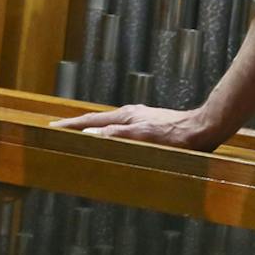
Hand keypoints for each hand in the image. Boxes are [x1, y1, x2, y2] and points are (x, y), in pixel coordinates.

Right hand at [51, 105, 216, 149]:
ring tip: (79, 134)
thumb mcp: (144, 136)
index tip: (51, 127)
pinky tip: (112, 139)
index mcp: (125, 117)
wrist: (203, 129)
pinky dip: (108, 133)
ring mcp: (140, 119)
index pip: (90, 122)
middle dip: (76, 125)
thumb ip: (117, 135)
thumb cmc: (177, 136)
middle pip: (96, 120)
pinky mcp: (149, 125)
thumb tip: (89, 134)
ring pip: (109, 124)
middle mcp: (130, 115)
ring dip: (92, 129)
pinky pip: (121, 129)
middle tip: (58, 130)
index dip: (70, 126)